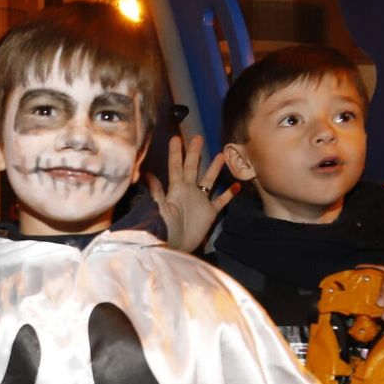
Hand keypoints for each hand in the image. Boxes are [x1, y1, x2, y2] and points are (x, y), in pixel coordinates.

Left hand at [147, 135, 236, 253]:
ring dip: (215, 169)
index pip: (175, 166)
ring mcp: (200, 201)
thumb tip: (146, 173)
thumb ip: (156, 191)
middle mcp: (188, 191)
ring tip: (222, 154)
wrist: (173, 246)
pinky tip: (237, 185)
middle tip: (199, 137)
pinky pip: (221, 201)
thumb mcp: (159, 208)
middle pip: (192, 167)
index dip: (176, 152)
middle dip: (195, 153)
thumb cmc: (164, 227)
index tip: (176, 138)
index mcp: (176, 188)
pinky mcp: (209, 213)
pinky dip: (229, 193)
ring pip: (209, 180)